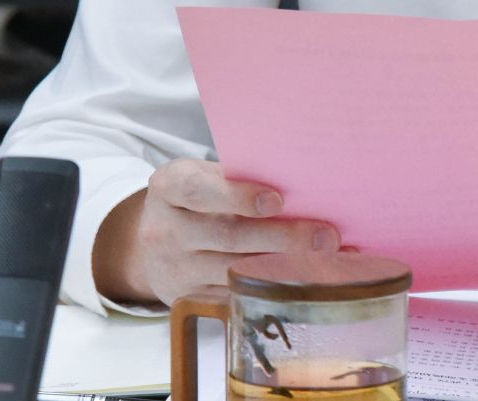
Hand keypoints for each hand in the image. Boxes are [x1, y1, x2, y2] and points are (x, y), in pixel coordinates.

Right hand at [94, 158, 337, 305]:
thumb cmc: (196, 199)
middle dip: (281, 236)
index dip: (238, 195)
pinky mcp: (188, 299)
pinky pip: (234, 294)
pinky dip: (272, 286)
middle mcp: (164, 230)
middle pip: (227, 235)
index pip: (198, 190)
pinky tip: (305, 278)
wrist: (151, 243)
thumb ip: (238, 178)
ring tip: (326, 258)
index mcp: (168, 187)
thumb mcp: (203, 178)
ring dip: (285, 265)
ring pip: (235, 270)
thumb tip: (305, 183)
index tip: (278, 200)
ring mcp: (175, 270)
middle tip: (326, 235)